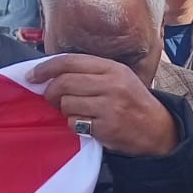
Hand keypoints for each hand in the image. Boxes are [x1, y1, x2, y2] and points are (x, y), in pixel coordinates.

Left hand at [32, 54, 177, 156]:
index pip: (70, 61)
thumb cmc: (134, 104)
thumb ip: (91, 74)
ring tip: (77, 113)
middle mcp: (112, 84)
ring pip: (67, 103)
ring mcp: (110, 106)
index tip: (33, 76)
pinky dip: (75, 125)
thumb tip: (51, 75)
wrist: (159, 131)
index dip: (46, 68)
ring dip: (65, 111)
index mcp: (112, 68)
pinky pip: (75, 123)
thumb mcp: (119, 79)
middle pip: (65, 82)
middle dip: (51, 92)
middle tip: (51, 100)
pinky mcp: (107, 127)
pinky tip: (88, 125)